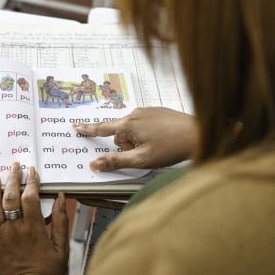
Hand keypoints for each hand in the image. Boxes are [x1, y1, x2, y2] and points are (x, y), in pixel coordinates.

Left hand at [0, 163, 68, 274]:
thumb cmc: (49, 270)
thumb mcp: (62, 246)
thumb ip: (61, 220)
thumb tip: (61, 198)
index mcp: (33, 229)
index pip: (30, 198)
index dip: (30, 182)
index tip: (31, 171)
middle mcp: (15, 230)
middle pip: (10, 198)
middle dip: (12, 179)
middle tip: (14, 166)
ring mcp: (0, 236)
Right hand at [74, 107, 197, 169]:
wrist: (199, 133)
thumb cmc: (171, 148)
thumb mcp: (141, 159)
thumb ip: (116, 161)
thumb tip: (94, 164)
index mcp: (129, 124)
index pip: (102, 129)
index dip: (88, 130)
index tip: (75, 126)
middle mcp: (135, 113)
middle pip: (121, 134)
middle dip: (127, 145)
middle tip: (146, 153)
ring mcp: (148, 111)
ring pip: (134, 130)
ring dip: (138, 141)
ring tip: (158, 147)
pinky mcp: (158, 111)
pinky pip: (144, 124)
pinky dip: (148, 134)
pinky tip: (162, 140)